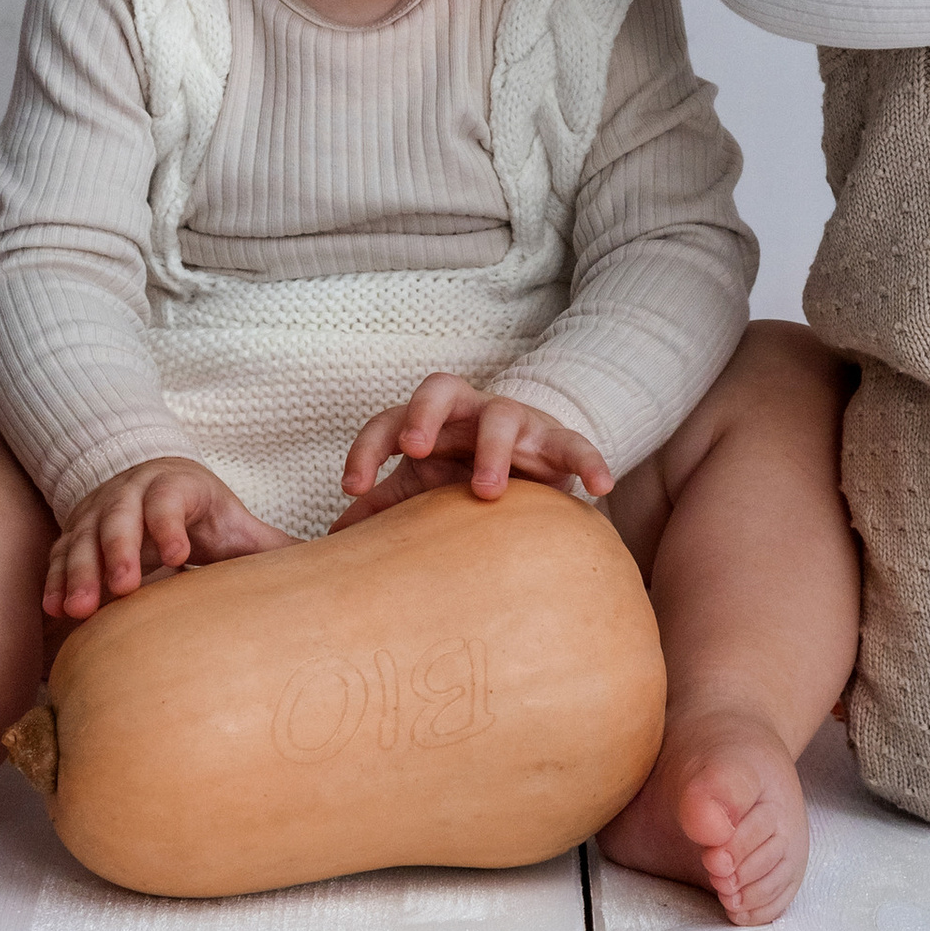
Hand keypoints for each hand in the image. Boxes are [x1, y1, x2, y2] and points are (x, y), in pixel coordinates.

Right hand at [43, 455, 291, 618]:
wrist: (151, 484)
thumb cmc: (203, 515)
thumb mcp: (234, 524)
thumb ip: (268, 548)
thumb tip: (329, 567)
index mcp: (177, 485)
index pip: (171, 499)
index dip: (171, 525)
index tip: (179, 558)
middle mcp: (132, 491)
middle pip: (122, 516)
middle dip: (120, 550)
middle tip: (124, 588)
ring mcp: (97, 511)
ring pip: (83, 536)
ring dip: (80, 571)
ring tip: (81, 609)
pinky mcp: (72, 533)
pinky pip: (57, 555)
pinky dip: (54, 581)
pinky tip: (54, 609)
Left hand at [329, 374, 612, 527]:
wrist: (528, 473)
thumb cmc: (460, 483)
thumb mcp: (420, 492)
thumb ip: (381, 508)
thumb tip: (329, 543)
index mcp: (429, 425)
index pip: (389, 419)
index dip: (368, 448)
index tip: (351, 487)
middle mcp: (469, 414)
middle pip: (442, 388)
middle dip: (424, 414)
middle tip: (414, 449)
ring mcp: (517, 423)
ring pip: (503, 414)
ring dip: (492, 448)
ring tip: (486, 490)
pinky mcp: (557, 443)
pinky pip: (576, 446)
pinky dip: (589, 462)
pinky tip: (600, 487)